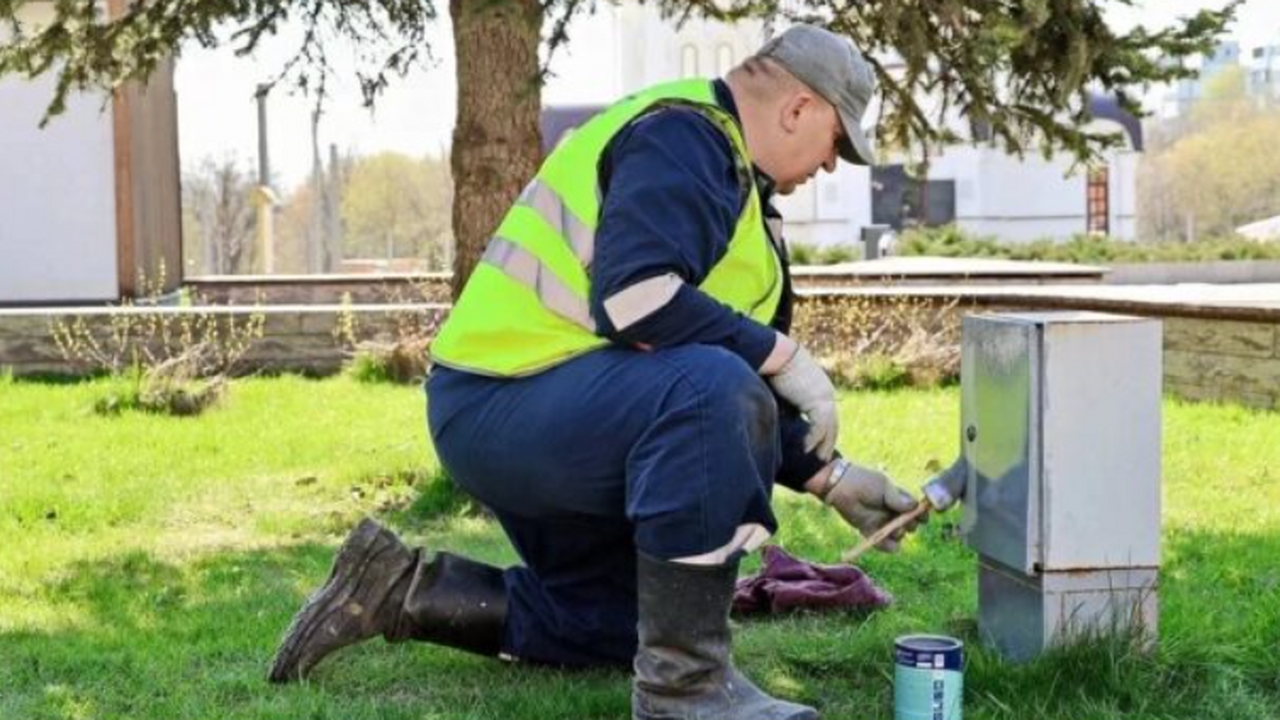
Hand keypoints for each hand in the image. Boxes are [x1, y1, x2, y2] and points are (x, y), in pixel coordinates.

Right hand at [765, 340, 837, 459]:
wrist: (780, 357)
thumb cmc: (780, 371)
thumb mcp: (789, 393)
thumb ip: (793, 407)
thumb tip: (789, 422)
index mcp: (823, 390)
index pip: (828, 416)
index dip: (825, 431)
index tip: (820, 444)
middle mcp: (828, 394)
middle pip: (833, 423)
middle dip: (829, 441)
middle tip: (823, 457)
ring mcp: (825, 398)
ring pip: (829, 427)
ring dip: (823, 444)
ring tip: (818, 458)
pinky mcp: (818, 402)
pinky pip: (818, 427)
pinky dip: (813, 439)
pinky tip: (806, 449)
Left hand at [822, 460, 923, 551]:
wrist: (840, 487)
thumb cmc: (864, 482)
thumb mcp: (884, 487)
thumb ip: (898, 499)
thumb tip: (915, 506)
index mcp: (898, 498)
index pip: (915, 508)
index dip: (921, 514)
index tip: (923, 518)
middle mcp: (891, 511)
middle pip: (909, 524)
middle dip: (910, 525)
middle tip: (906, 523)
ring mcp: (881, 521)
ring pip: (898, 535)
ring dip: (899, 535)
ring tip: (894, 531)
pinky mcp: (870, 530)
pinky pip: (882, 543)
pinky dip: (887, 546)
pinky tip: (891, 545)